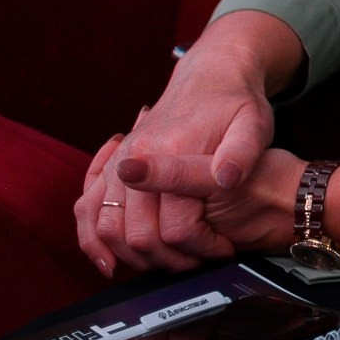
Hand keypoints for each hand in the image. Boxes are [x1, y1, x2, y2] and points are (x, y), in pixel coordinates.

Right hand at [74, 25, 286, 275]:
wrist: (210, 74)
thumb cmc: (236, 103)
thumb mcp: (254, 124)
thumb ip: (242, 152)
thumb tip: (226, 178)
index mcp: (169, 151)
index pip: (178, 226)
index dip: (204, 246)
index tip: (224, 248)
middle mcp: (134, 157)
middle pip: (138, 235)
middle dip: (169, 259)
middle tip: (197, 261)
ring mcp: (116, 161)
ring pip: (106, 229)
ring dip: (132, 257)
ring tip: (164, 265)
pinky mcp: (109, 166)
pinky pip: (85, 210)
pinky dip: (91, 241)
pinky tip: (109, 262)